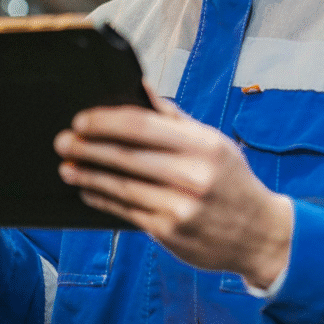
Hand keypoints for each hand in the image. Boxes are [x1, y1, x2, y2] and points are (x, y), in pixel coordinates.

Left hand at [53, 88, 292, 288]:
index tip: (82, 118)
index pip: (144, 126)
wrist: (260, 234)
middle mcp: (194, 175)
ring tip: (67, 166)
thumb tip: (141, 88)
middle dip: (89, 147)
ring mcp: (181, 206)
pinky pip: (126, 211)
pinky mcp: (170, 232)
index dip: (106, 121)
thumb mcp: (214, 143)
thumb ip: (176, 119)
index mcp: (204, 145)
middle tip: (63, 140)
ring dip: (88, 175)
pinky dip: (102, 199)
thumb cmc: (232, 182)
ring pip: (122, 186)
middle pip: (128, 156)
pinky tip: (88, 191)